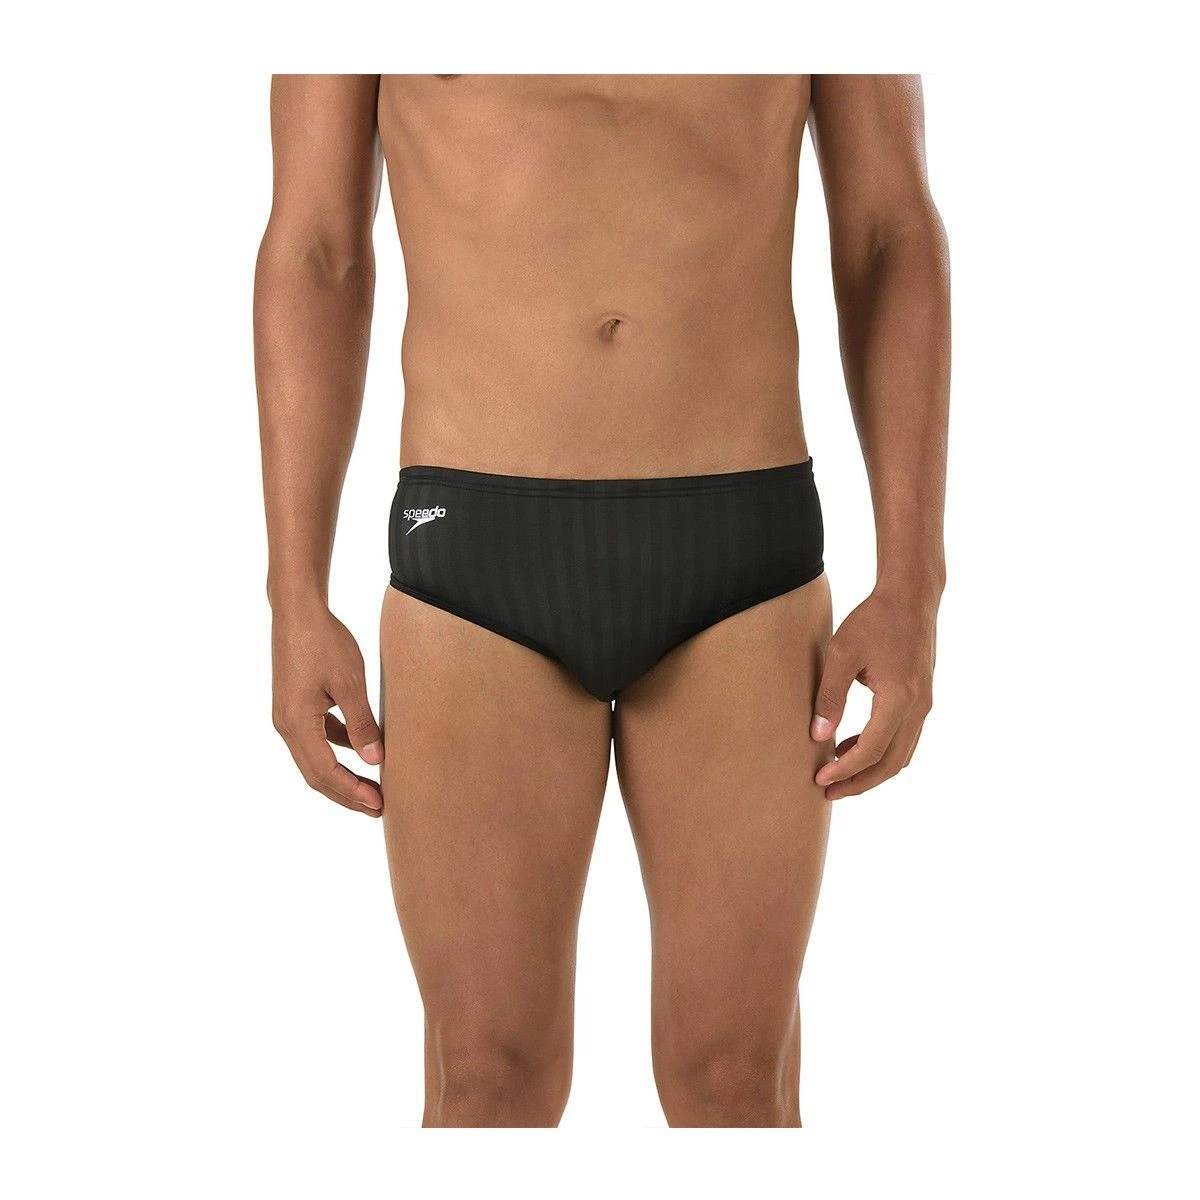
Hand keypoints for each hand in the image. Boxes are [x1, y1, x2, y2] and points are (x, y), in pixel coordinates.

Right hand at [271, 605, 383, 816]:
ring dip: (343, 774)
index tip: (378, 804)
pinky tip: (361, 750)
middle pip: (316, 774)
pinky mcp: (295, 705)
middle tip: (377, 807)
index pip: (325, 772)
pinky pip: (317, 738)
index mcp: (296, 723)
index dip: (352, 792)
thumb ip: (361, 724)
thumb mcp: (350, 683)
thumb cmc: (323, 642)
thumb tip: (374, 760)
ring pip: (316, 758)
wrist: (297, 611)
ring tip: (372, 786)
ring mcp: (288, 716)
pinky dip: (338, 749)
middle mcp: (287, 725)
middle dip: (347, 793)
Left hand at [810, 587, 936, 799]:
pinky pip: (904, 738)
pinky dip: (881, 751)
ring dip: (871, 769)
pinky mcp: (922, 699)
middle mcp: (918, 708)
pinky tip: (851, 745)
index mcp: (899, 698)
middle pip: (892, 763)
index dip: (845, 770)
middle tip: (828, 792)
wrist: (912, 597)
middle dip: (860, 782)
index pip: (872, 750)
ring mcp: (924, 705)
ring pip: (901, 754)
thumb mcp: (842, 654)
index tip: (820, 779)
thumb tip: (818, 736)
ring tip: (837, 773)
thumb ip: (830, 697)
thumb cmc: (874, 620)